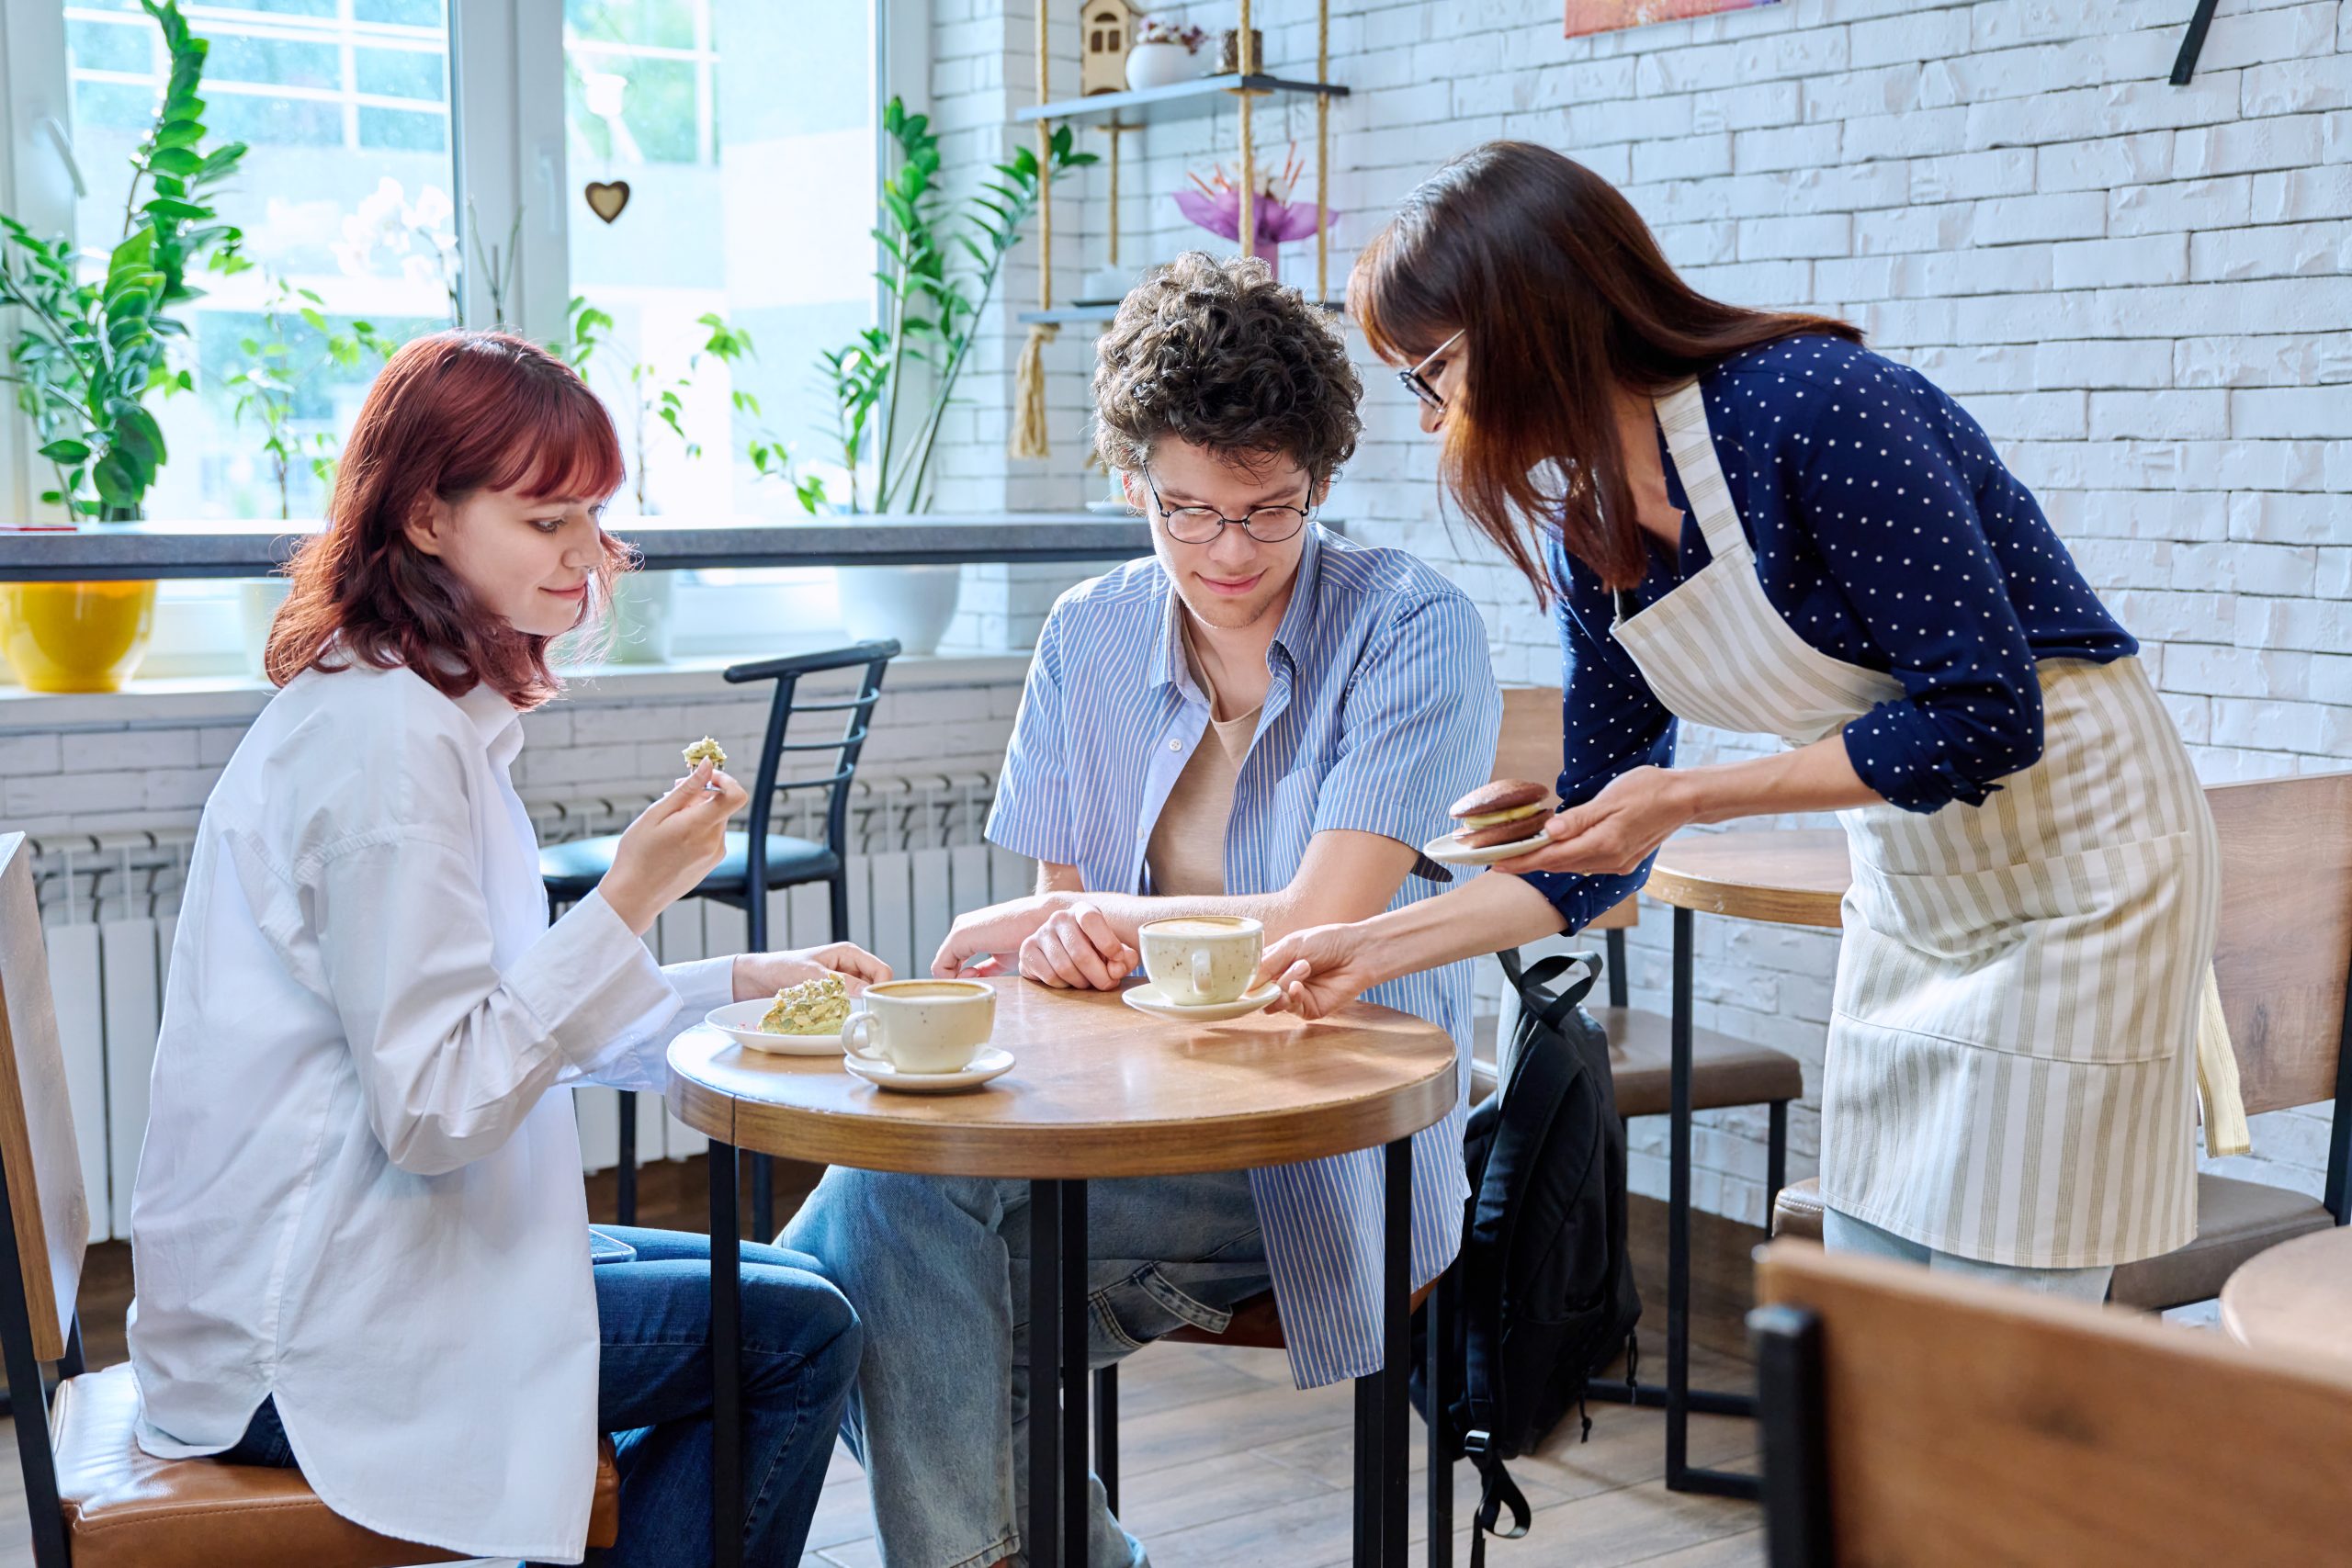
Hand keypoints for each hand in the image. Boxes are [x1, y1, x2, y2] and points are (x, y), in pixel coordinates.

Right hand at [598, 760, 745, 934]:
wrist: (635, 896)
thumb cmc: (638, 854)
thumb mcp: (656, 814)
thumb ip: (687, 789)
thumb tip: (707, 765)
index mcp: (700, 827)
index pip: (736, 796)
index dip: (725, 779)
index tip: (706, 775)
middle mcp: (714, 842)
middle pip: (721, 805)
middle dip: (701, 793)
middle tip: (673, 790)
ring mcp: (715, 855)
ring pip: (715, 820)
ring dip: (697, 811)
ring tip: (668, 818)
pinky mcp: (711, 863)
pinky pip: (711, 835)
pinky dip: (698, 827)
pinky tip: (673, 835)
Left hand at [732, 942, 892, 1001]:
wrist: (758, 977)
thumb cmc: (782, 967)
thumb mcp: (812, 973)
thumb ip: (840, 982)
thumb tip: (866, 993)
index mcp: (849, 953)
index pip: (881, 970)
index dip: (882, 988)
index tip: (873, 1004)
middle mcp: (850, 967)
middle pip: (876, 985)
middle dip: (872, 999)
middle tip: (863, 1014)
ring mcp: (842, 982)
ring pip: (863, 997)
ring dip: (858, 1007)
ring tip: (849, 1017)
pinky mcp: (833, 995)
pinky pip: (849, 1005)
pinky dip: (847, 1012)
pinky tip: (839, 1018)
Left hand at [932, 893, 1062, 977]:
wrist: (1045, 920)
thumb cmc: (1031, 938)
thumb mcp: (1005, 958)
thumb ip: (989, 969)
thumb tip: (979, 981)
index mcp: (972, 931)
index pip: (954, 962)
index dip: (966, 979)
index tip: (985, 983)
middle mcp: (962, 928)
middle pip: (946, 965)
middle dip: (960, 981)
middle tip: (982, 984)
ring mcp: (959, 930)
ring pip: (941, 968)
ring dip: (958, 982)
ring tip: (979, 980)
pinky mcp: (960, 936)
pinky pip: (941, 968)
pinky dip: (954, 980)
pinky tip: (975, 976)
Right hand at [1013, 900, 1135, 989]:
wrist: (1060, 953)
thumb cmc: (1093, 950)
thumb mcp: (1114, 951)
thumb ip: (1124, 958)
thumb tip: (1118, 967)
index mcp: (1082, 911)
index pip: (1091, 919)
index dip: (1107, 942)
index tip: (1118, 958)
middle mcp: (1059, 918)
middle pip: (1080, 953)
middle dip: (1099, 975)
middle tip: (1108, 984)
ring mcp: (1041, 933)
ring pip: (1065, 968)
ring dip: (1081, 982)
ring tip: (1088, 981)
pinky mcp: (1027, 951)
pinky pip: (1050, 976)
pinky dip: (1064, 985)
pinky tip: (1068, 980)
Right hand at [1253, 921, 1389, 1021]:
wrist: (1359, 952)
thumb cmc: (1328, 942)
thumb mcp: (1291, 945)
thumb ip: (1267, 963)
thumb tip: (1245, 983)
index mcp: (1275, 965)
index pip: (1251, 979)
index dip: (1247, 980)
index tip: (1244, 975)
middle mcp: (1283, 983)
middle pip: (1259, 995)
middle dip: (1267, 982)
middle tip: (1285, 966)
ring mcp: (1296, 997)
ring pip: (1273, 1004)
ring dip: (1283, 986)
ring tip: (1304, 968)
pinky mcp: (1310, 1010)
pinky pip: (1292, 1009)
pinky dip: (1293, 997)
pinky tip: (1300, 985)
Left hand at [1489, 766, 1695, 877]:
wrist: (1685, 799)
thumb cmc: (1648, 789)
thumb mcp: (1609, 798)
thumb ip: (1578, 818)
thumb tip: (1549, 831)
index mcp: (1604, 844)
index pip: (1552, 857)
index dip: (1522, 861)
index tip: (1497, 863)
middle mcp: (1610, 861)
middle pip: (1559, 865)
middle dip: (1528, 863)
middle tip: (1499, 859)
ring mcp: (1618, 864)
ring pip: (1572, 865)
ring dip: (1546, 861)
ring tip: (1520, 854)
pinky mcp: (1623, 861)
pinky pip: (1587, 863)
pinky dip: (1567, 857)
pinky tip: (1556, 849)